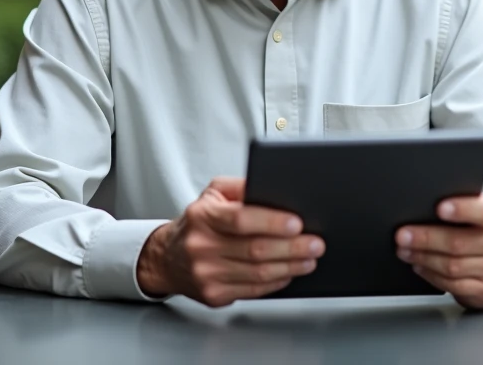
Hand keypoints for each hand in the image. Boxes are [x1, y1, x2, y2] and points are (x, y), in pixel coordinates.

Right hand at [136, 177, 324, 306]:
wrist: (167, 257)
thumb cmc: (198, 222)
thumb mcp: (213, 194)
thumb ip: (242, 187)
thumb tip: (275, 188)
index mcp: (202, 216)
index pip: (240, 219)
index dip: (272, 222)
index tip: (297, 223)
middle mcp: (201, 246)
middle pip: (255, 249)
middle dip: (292, 247)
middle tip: (315, 243)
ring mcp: (206, 274)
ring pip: (257, 273)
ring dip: (290, 266)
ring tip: (309, 258)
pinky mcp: (213, 295)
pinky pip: (253, 290)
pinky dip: (276, 282)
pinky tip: (289, 272)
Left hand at [395, 194, 482, 309]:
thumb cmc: (481, 230)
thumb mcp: (477, 212)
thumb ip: (460, 207)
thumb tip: (423, 207)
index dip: (462, 209)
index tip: (439, 208)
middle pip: (460, 242)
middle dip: (426, 238)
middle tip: (403, 235)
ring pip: (453, 266)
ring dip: (424, 259)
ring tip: (406, 251)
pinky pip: (454, 285)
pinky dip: (432, 275)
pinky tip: (420, 266)